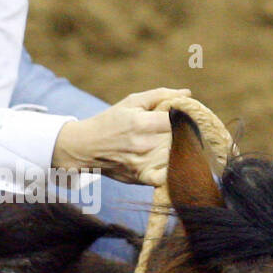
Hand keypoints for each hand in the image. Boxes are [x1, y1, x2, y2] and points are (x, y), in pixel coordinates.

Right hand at [51, 88, 193, 186]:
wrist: (85, 147)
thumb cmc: (110, 121)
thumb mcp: (132, 102)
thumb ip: (161, 95)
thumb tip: (187, 93)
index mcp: (142, 123)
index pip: (178, 120)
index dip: (187, 117)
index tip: (186, 117)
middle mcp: (144, 145)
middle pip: (180, 139)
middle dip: (186, 133)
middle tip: (186, 131)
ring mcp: (143, 163)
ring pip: (176, 156)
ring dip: (181, 150)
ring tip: (178, 144)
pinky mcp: (141, 177)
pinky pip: (164, 178)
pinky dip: (172, 172)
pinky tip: (173, 164)